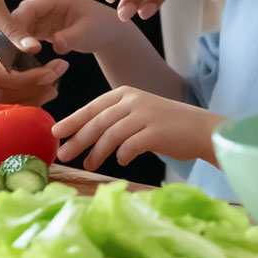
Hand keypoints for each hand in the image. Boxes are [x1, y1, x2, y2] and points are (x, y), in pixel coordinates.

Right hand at [12, 0, 120, 55]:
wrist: (108, 33)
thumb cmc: (101, 28)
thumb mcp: (87, 33)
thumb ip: (70, 38)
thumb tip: (56, 45)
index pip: (28, 8)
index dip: (18, 26)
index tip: (15, 46)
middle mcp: (45, 4)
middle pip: (19, 18)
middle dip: (13, 37)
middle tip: (10, 58)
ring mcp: (42, 15)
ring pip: (19, 29)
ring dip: (15, 44)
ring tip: (13, 63)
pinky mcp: (41, 28)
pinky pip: (25, 37)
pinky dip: (22, 48)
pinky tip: (20, 62)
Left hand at [52, 86, 220, 169]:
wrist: (201, 128)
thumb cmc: (167, 125)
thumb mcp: (138, 113)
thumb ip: (115, 120)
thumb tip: (85, 138)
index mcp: (126, 93)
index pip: (93, 107)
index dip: (73, 120)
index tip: (57, 132)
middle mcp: (134, 100)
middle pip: (97, 122)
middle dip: (78, 139)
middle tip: (64, 154)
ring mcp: (145, 114)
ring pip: (110, 135)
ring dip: (96, 152)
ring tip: (89, 165)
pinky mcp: (155, 132)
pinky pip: (129, 146)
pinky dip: (122, 155)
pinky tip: (121, 161)